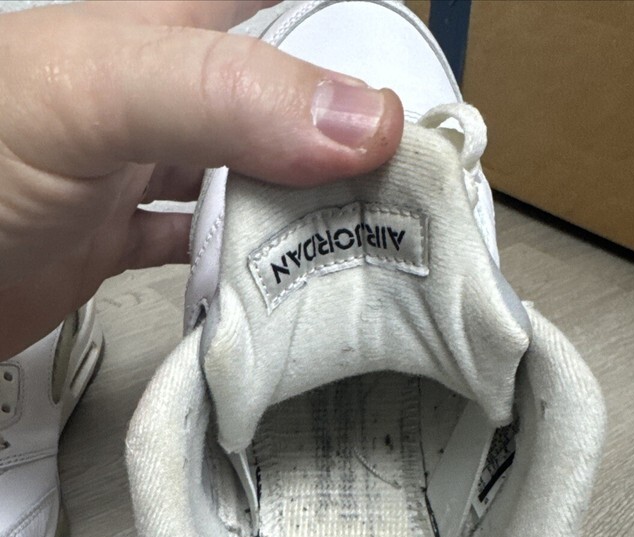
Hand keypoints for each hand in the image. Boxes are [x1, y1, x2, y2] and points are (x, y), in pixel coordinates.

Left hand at [0, 0, 402, 357]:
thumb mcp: (89, 93)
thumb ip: (220, 93)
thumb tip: (362, 120)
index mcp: (160, 24)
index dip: (347, 18)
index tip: (405, 61)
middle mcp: (159, 88)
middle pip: (280, 89)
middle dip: (347, 120)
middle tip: (412, 168)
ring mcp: (138, 164)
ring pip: (252, 173)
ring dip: (309, 202)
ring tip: (370, 232)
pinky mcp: (120, 236)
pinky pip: (204, 243)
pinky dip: (246, 265)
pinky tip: (278, 281)